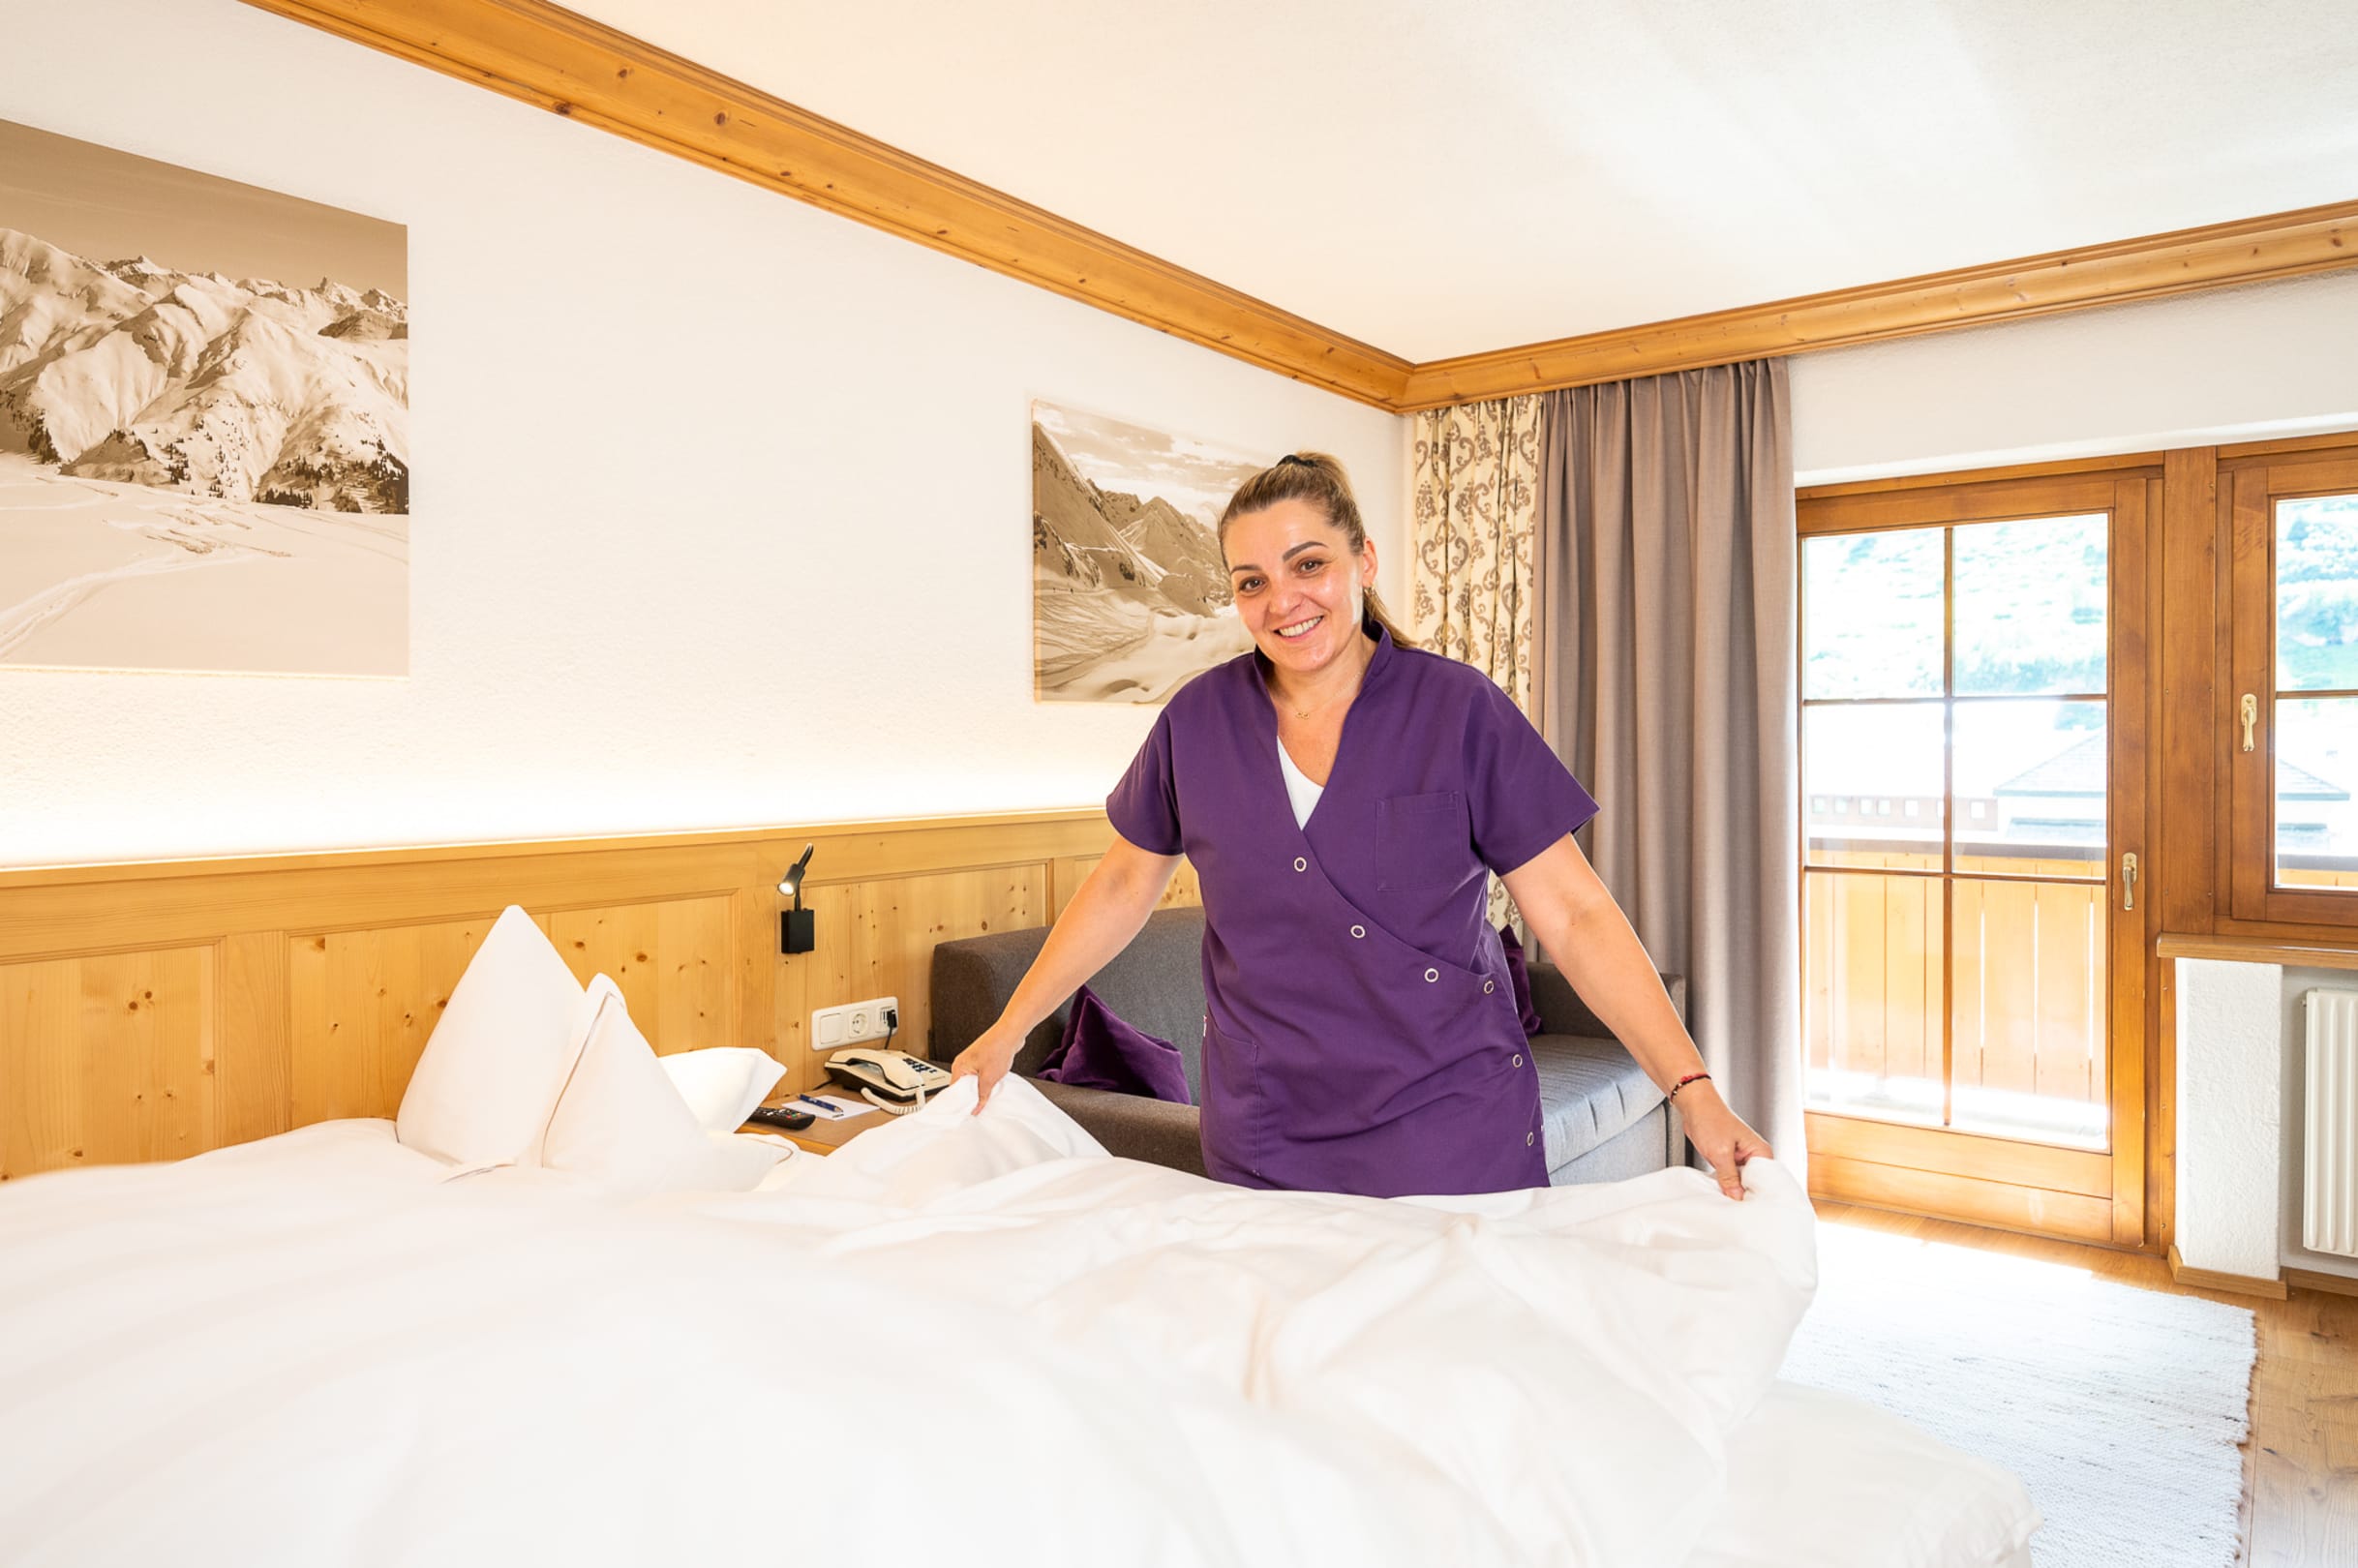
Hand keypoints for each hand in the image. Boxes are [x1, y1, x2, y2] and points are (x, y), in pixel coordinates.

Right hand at [947, 1024, 1022, 1114]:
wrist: (1011, 1033)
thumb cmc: (998, 1048)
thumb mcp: (989, 1079)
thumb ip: (982, 1095)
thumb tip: (976, 1108)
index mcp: (959, 1067)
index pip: (954, 1091)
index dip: (960, 1103)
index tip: (966, 1112)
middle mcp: (963, 1063)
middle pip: (963, 1087)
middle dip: (971, 1096)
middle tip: (978, 1107)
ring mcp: (973, 1061)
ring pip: (973, 1081)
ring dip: (980, 1089)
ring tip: (987, 1094)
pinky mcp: (982, 1060)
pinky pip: (980, 1075)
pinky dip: (986, 1082)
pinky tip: (993, 1085)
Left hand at [1676, 1082, 1772, 1200]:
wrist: (1694, 1107)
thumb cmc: (1710, 1119)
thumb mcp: (1720, 1153)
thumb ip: (1729, 1177)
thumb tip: (1737, 1197)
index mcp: (1760, 1152)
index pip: (1766, 1181)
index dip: (1757, 1195)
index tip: (1749, 1209)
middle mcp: (1753, 1156)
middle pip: (1753, 1184)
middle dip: (1743, 1194)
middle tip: (1735, 1208)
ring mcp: (1740, 1159)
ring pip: (1740, 1182)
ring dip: (1732, 1189)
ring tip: (1727, 1202)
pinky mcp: (1728, 1160)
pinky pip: (1729, 1177)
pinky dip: (1724, 1184)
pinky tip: (1720, 1192)